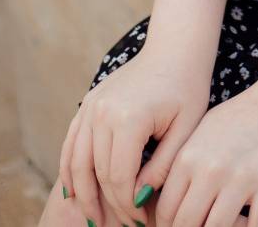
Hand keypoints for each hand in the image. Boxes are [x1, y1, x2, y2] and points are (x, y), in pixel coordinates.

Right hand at [60, 47, 211, 226]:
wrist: (176, 47)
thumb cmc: (188, 87)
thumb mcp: (185, 129)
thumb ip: (162, 167)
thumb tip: (137, 199)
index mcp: (129, 118)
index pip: (120, 178)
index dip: (127, 206)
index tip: (140, 222)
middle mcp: (103, 112)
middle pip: (97, 173)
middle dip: (108, 205)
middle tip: (123, 224)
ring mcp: (92, 105)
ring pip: (77, 161)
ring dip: (83, 194)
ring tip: (94, 218)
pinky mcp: (89, 101)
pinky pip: (72, 142)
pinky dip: (70, 168)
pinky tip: (75, 191)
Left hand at [149, 73, 257, 226]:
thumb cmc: (245, 114)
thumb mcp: (205, 131)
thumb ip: (184, 164)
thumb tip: (160, 198)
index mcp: (190, 155)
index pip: (165, 210)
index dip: (168, 226)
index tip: (181, 226)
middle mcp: (211, 168)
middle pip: (186, 225)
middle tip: (204, 224)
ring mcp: (241, 177)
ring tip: (230, 223)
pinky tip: (251, 220)